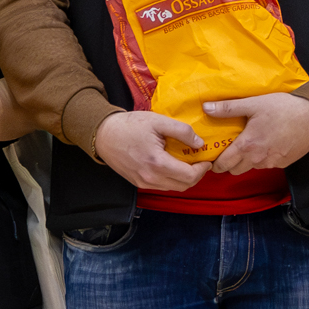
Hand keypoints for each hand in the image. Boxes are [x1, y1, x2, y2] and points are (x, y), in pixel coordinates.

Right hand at [93, 110, 207, 192]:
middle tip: (199, 162)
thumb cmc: (129, 126)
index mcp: (157, 163)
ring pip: (173, 187)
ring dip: (184, 179)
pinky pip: (161, 186)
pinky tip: (171, 166)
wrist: (103, 134)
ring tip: (187, 164)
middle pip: (183, 186)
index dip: (202, 169)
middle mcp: (150, 178)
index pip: (189, 176)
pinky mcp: (138, 183)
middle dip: (196, 176)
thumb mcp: (158, 121)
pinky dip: (171, 179)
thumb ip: (182, 131)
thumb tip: (199, 143)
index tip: (206, 160)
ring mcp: (143, 183)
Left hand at [200, 90, 308, 174]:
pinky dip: (263, 158)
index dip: (216, 163)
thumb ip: (228, 108)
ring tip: (250, 143)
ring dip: (247, 160)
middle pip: (235, 170)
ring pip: (251, 168)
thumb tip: (206, 108)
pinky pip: (267, 165)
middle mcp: (258, 159)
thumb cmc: (284, 109)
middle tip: (230, 149)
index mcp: (247, 145)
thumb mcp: (254, 104)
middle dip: (230, 163)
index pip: (224, 165)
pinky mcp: (283, 163)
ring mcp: (271, 163)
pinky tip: (267, 143)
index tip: (213, 156)